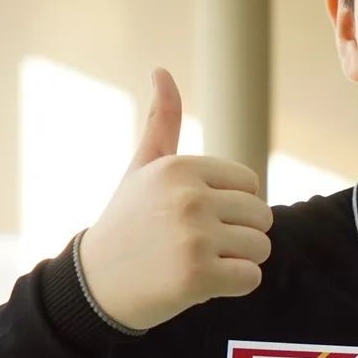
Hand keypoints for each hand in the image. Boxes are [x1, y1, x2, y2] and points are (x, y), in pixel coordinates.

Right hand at [78, 69, 273, 329]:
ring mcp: (193, 237)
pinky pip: (251, 278)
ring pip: (260, 248)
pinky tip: (201, 284)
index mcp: (179, 169)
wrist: (95, 287)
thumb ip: (162, 123)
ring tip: (198, 262)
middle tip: (198, 246)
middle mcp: (188, 198)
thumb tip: (162, 70)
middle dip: (239, 235)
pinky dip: (234, 286)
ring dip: (238, 261)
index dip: (232, 207)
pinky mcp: (198, 276)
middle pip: (261, 216)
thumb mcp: (141, 169)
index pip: (250, 184)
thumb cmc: (126, 224)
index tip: (196, 218)